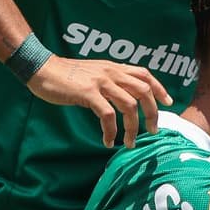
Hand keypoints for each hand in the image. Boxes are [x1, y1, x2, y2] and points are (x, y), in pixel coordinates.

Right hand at [27, 56, 171, 148]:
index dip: (159, 88)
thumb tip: (124, 97)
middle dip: (152, 113)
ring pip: (129, 106)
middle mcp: (111, 72)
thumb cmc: (66, 75)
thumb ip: (110, 81)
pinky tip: (108, 141)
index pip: (144, 74)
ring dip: (133, 128)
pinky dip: (111, 131)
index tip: (167, 103)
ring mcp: (100, 82)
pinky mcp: (88, 93)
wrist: (41, 68)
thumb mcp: (94, 73)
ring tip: (130, 142)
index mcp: (114, 68)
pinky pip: (107, 115)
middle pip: (143, 91)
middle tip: (153, 130)